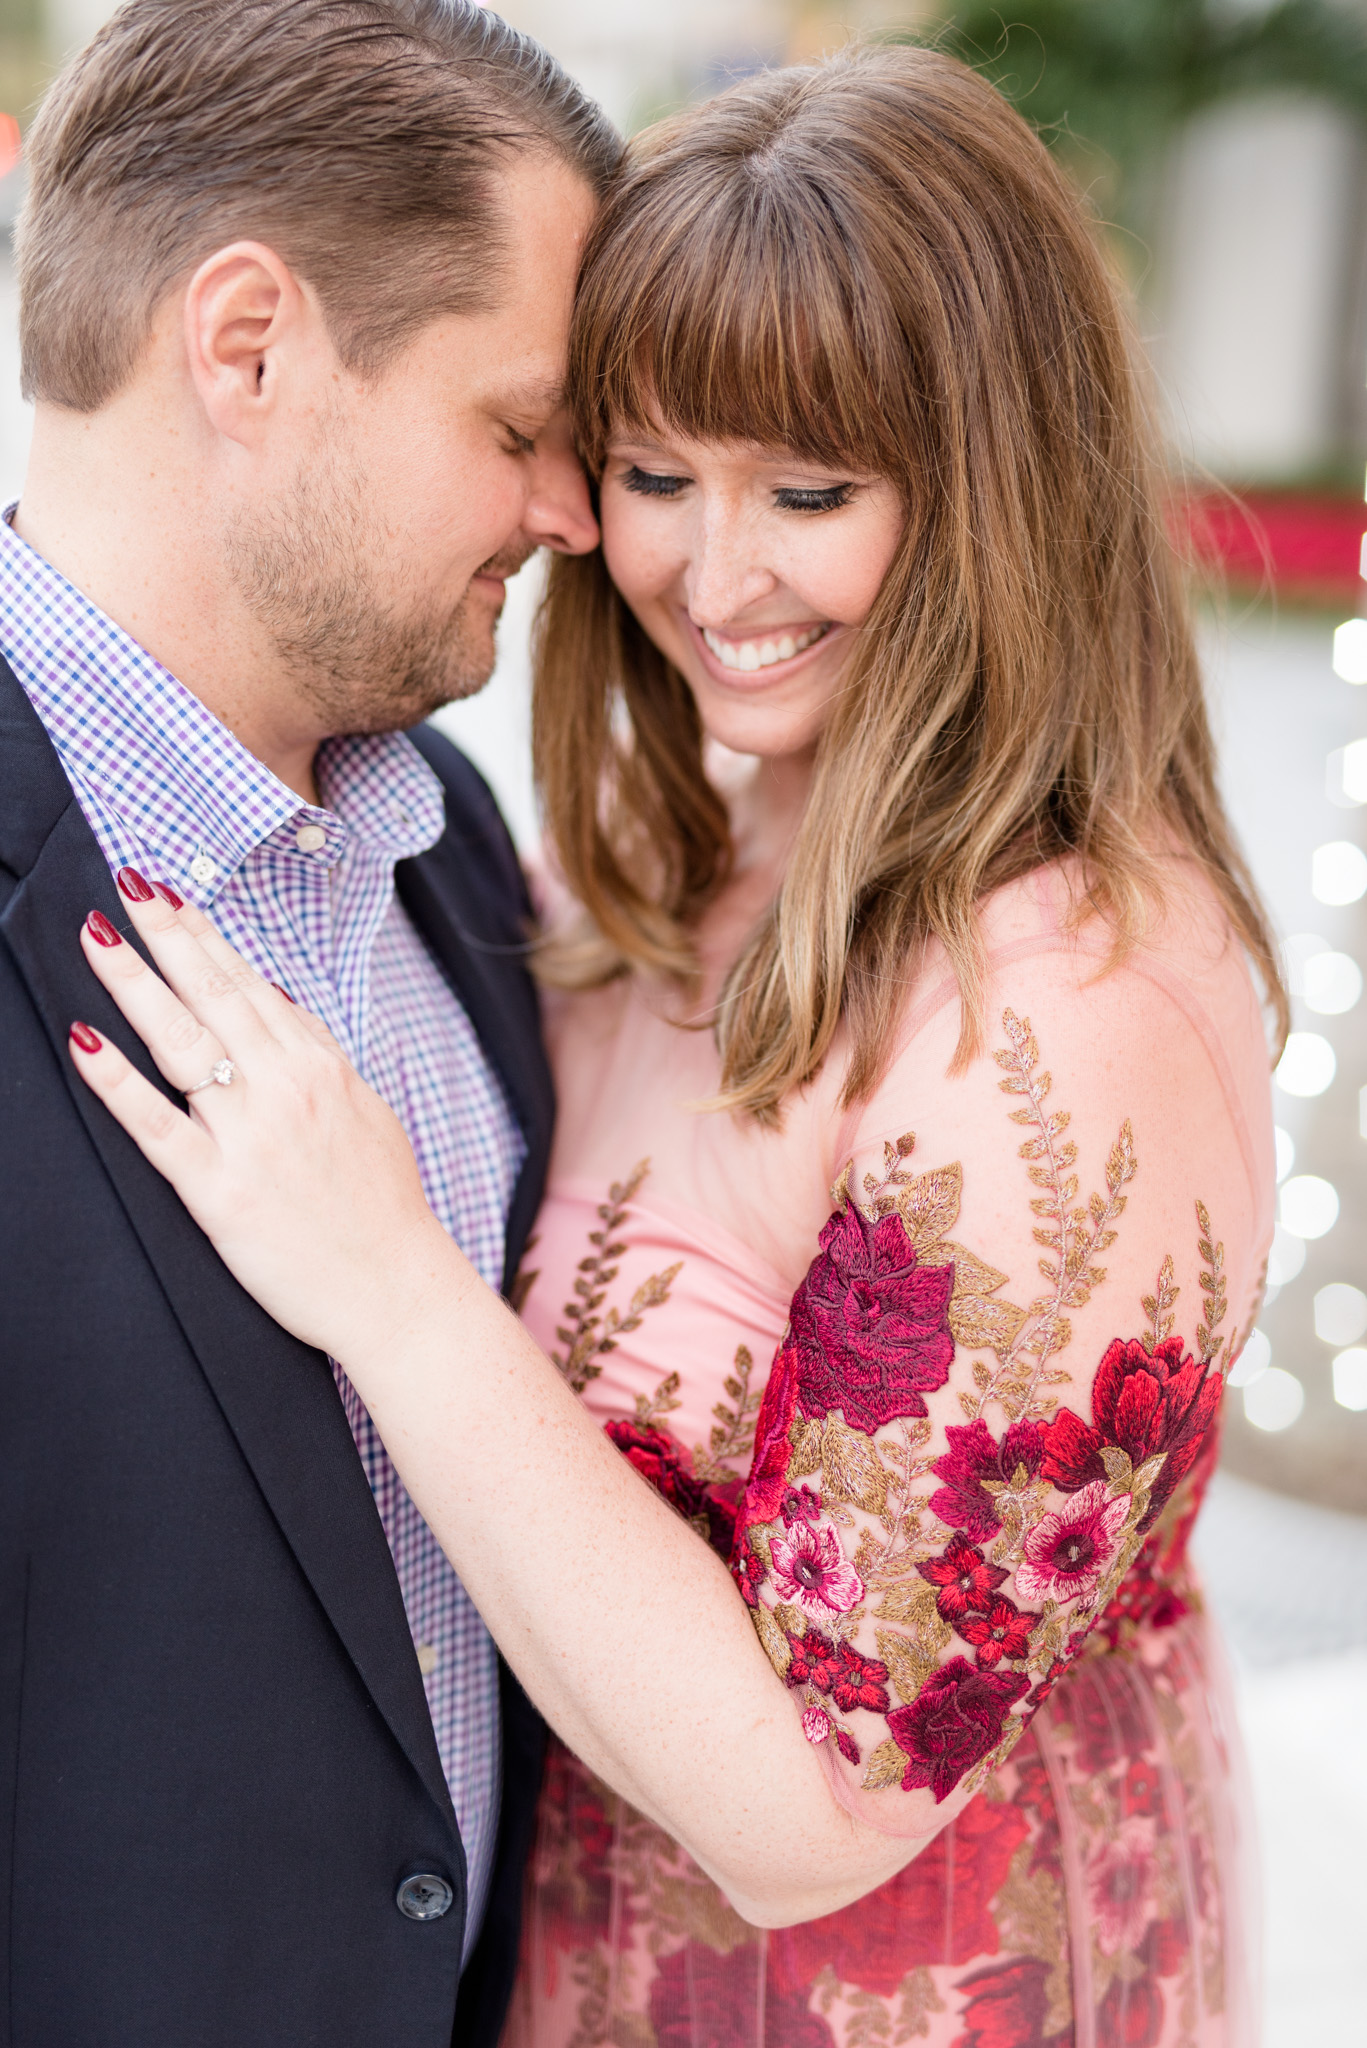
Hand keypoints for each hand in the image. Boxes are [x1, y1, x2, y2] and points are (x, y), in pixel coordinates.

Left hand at [70, 874, 461, 1362]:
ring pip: (181, 1041)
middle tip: (126, 882)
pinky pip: (155, 1124)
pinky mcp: (219, 1189)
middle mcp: (285, 1087)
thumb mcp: (366, 1112)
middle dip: (166, 933)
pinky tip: (84, 1040)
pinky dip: (115, 1080)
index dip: (205, 934)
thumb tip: (281, 1003)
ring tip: (96, 935)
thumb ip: (319, 1056)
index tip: (169, 893)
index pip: (251, 983)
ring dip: (134, 981)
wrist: (397, 1289)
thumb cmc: (383, 1209)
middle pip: (214, 993)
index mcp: (320, 1066)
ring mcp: (251, 1134)